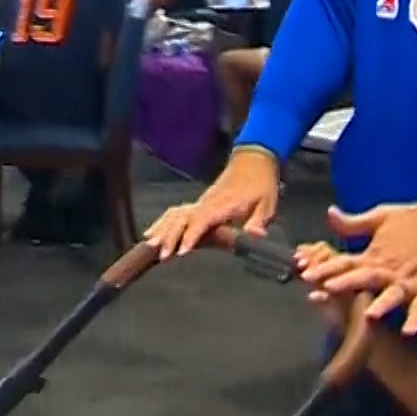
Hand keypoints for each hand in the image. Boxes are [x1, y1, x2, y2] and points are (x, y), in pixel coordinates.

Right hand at [144, 147, 280, 258]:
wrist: (254, 161)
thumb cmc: (261, 185)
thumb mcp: (267, 204)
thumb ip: (258, 221)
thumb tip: (255, 236)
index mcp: (223, 204)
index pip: (203, 219)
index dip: (192, 234)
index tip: (182, 250)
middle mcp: (207, 202)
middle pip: (183, 218)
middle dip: (171, 235)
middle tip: (161, 254)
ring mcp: (200, 202)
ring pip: (175, 214)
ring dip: (162, 229)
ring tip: (149, 246)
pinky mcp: (198, 203)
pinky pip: (175, 213)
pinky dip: (162, 222)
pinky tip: (151, 234)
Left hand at [304, 201, 416, 335]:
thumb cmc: (415, 217)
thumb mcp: (382, 215)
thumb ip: (354, 222)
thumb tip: (329, 214)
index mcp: (375, 254)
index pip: (347, 262)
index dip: (325, 268)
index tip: (305, 274)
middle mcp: (389, 269)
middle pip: (364, 278)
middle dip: (344, 285)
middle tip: (324, 291)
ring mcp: (410, 280)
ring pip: (392, 294)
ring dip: (381, 304)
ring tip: (369, 314)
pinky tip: (409, 330)